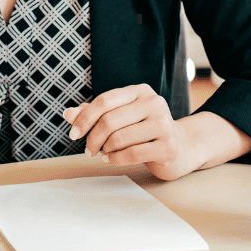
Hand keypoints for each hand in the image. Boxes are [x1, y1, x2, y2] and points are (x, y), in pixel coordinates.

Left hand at [63, 85, 250, 180]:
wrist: (182, 147)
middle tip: (88, 150)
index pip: (105, 100)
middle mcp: (154, 103)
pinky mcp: (168, 146)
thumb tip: (67, 113)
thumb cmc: (144, 131)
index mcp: (140, 91)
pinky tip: (111, 159)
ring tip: (103, 153)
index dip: (84, 118)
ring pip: (119, 138)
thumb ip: (94, 114)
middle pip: (110, 120)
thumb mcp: (121, 117)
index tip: (73, 134)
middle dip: (92, 138)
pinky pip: (131, 154)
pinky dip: (115, 159)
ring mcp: (164, 124)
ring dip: (105, 149)